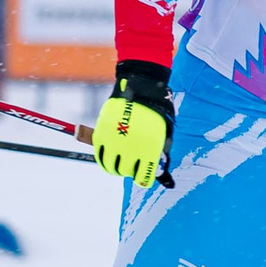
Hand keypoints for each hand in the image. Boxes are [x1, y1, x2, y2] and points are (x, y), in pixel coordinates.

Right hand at [92, 60, 174, 184]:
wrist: (141, 87)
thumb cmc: (157, 111)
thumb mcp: (166, 133)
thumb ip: (162, 153)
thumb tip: (159, 172)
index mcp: (149, 149)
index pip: (144, 177)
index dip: (144, 179)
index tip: (143, 178)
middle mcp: (131, 146)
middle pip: (125, 172)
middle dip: (129, 171)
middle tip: (130, 167)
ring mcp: (115, 140)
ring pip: (110, 166)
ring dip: (114, 167)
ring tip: (119, 164)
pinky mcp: (103, 132)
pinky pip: (99, 154)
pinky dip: (103, 158)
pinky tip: (109, 157)